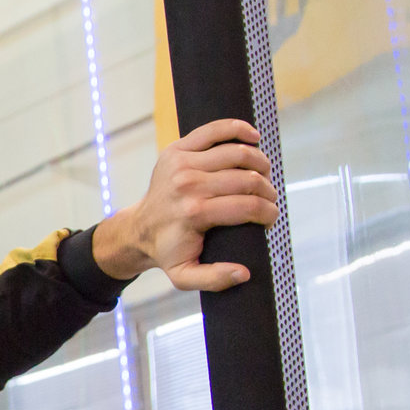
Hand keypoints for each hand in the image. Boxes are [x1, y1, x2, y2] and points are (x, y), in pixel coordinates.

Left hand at [92, 119, 279, 291]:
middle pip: (248, 179)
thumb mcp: (185, 275)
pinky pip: (215, 129)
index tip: (270, 220)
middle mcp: (188, 185)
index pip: (249, 207)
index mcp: (194, 213)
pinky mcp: (176, 150)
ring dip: (261, 164)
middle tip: (268, 201)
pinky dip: (240, 129)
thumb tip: (243, 273)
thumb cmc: (168, 250)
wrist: (138, 229)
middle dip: (267, 191)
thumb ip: (214, 279)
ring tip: (262, 178)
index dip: (268, 213)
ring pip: (239, 153)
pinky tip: (254, 139)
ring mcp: (181, 164)